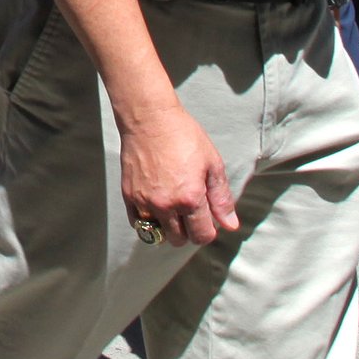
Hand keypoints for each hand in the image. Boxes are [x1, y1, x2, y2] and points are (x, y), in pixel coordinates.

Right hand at [117, 100, 239, 246]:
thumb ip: (221, 198)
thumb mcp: (212, 164)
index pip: (202, 236)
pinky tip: (156, 204)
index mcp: (190, 199)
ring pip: (158, 234)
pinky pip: (138, 223)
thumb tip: (230, 225)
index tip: (207, 217)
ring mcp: (144, 202)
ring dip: (167, 227)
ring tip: (172, 207)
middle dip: (188, 230)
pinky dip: (148, 220)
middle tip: (190, 210)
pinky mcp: (129, 195)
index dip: (208, 229)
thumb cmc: (184, 136)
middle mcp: (166, 205)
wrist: (149, 119)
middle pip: (179, 239)